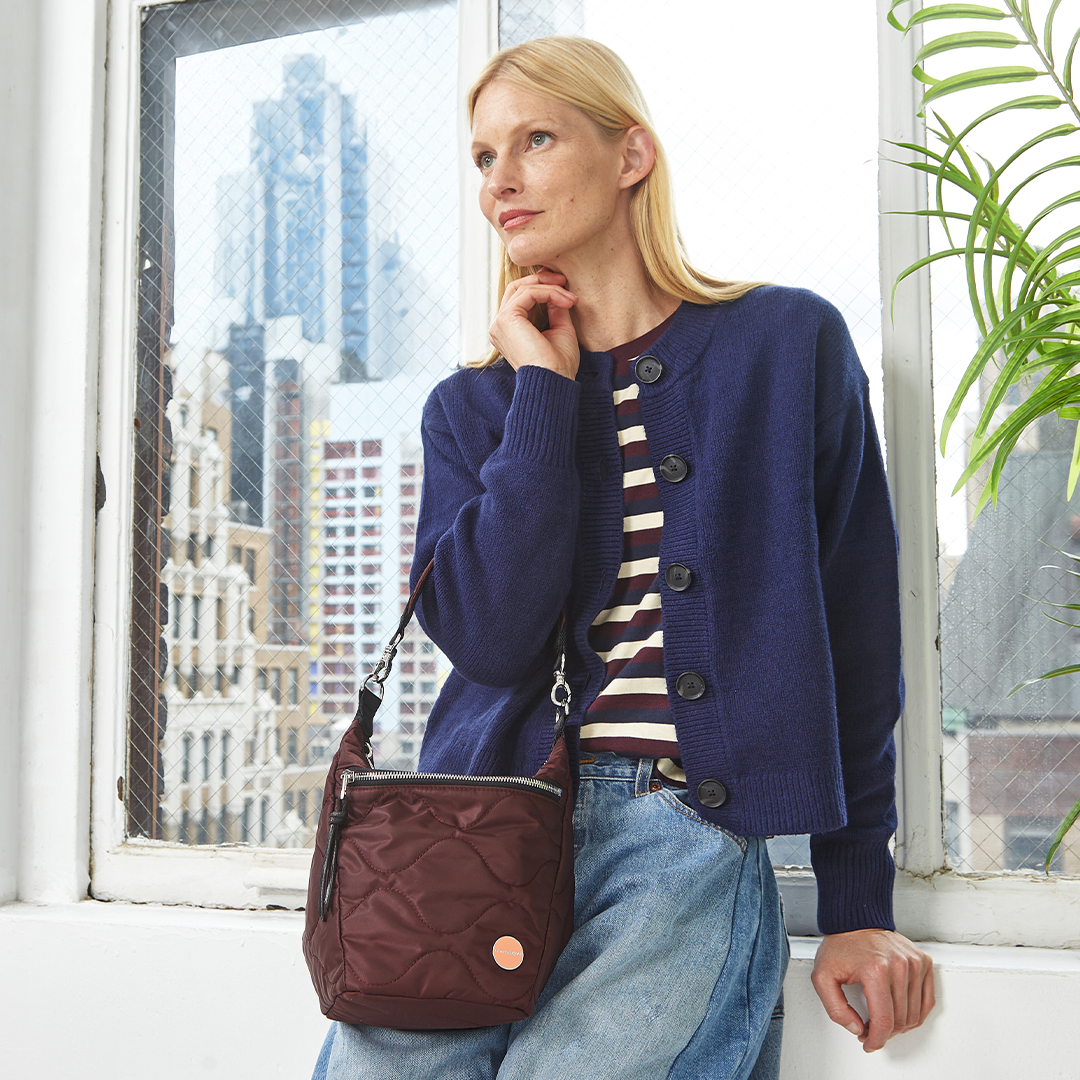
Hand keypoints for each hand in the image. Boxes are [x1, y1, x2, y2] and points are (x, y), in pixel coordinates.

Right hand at [489, 270, 579, 379]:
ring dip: (549, 287)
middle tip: (564, 280)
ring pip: (522, 288)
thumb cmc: (558, 365)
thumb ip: (555, 309)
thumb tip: (558, 291)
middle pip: (516, 288)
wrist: (554, 381)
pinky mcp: (506, 319)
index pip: (520, 298)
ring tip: (569, 296)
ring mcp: (500, 322)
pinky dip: (548, 293)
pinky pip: (528, 293)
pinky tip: (565, 301)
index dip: (542, 288)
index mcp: (510, 330)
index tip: (565, 289)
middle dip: (541, 279)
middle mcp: (500, 326)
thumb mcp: (559, 330)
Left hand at [811, 929, 933, 1051]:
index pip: (884, 1022)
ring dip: (899, 1025)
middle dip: (884, 1032)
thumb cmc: (841, 945)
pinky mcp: (923, 962)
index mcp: (875, 970)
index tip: (867, 1043)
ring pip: (914, 1015)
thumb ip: (835, 1008)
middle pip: (900, 1021)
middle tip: (869, 1028)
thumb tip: (857, 1028)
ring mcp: (914, 963)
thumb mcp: (822, 976)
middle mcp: (899, 966)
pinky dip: (915, 1013)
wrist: (856, 919)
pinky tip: (899, 1012)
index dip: (875, 1040)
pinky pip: (927, 1001)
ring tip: (881, 1018)